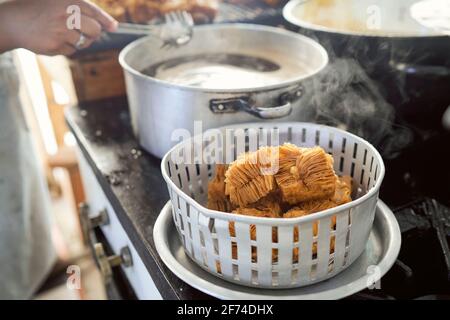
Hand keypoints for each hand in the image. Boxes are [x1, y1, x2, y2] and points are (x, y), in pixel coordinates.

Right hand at [0, 0, 117, 55]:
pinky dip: (65, 48)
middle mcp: (66, 15)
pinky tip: (53, 39)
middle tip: (83, 31)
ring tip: (63, 33)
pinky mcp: (54, 46)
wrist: (13, 20)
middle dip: (92, 33)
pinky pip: (71, 51)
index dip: (106, 21)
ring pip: (84, 43)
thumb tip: (113, 26)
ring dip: (78, 41)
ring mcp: (60, 31)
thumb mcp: (60, 2)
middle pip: (95, 31)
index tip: (113, 27)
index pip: (95, 12)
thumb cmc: (40, 10)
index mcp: (69, 1)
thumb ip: (84, 11)